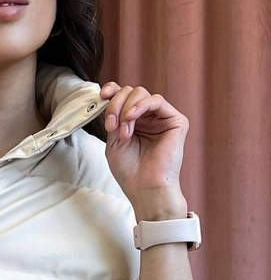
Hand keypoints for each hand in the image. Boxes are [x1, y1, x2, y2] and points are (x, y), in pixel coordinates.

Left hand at [100, 82, 188, 210]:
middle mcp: (149, 118)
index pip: (124, 95)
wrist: (145, 189)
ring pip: (141, 93)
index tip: (102, 95)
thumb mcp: (113, 142)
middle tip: (111, 126)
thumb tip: (110, 97)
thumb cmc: (130, 172)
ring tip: (123, 132)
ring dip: (126, 110)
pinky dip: (140, 106)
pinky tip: (131, 118)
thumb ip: (113, 119)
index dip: (112, 90)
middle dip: (116, 105)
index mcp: (134, 122)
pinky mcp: (176, 121)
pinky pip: (156, 100)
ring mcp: (163, 118)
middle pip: (131, 92)